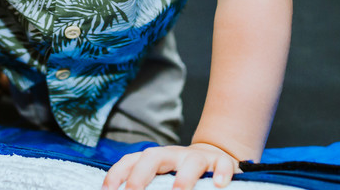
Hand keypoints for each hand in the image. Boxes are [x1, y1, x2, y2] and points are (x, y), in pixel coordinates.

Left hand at [102, 142, 238, 189]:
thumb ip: (147, 185)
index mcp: (155, 158)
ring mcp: (197, 157)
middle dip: (142, 175)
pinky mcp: (220, 163)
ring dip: (184, 177)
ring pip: (191, 160)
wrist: (213, 157)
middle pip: (154, 156)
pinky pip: (222, 164)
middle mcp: (173, 155)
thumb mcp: (161, 177)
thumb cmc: (181, 174)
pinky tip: (218, 184)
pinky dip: (221, 173)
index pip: (131, 161)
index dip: (117, 174)